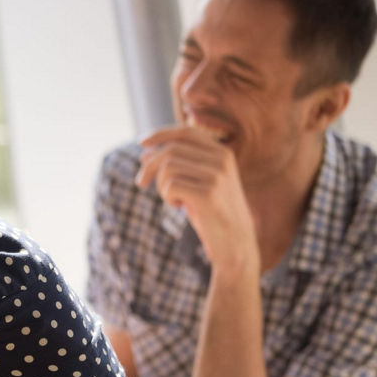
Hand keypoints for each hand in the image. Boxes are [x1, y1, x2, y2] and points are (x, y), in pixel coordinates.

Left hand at [136, 125, 257, 270]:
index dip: (161, 134)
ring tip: (173, 199)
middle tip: (140, 183)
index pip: (186, 132)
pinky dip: (167, 197)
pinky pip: (170, 186)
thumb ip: (177, 165)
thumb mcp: (196, 183)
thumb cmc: (212, 212)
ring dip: (161, 186)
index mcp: (222, 153)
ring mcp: (217, 176)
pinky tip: (180, 206)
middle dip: (150, 166)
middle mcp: (222, 160)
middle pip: (171, 150)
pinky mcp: (208, 193)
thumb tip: (144, 153)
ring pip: (168, 167)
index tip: (141, 143)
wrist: (236, 243)